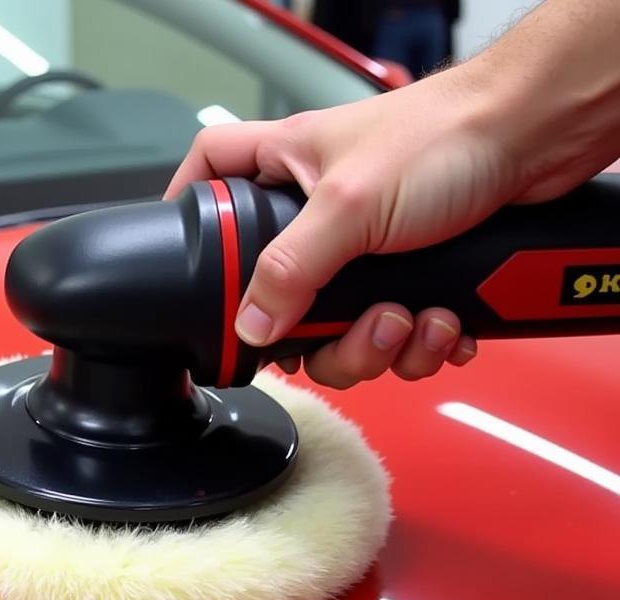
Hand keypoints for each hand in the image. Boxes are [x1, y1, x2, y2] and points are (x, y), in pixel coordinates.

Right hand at [165, 70, 521, 387]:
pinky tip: (443, 322)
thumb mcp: (350, 203)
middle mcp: (320, 216)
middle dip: (322, 336)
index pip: (209, 174)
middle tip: (354, 323)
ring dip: (382, 346)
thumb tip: (251, 323)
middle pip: (278, 298)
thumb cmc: (448, 136)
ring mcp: (366, 252)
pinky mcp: (410, 278)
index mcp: (286, 171)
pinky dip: (422, 344)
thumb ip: (290, 268)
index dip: (186, 211)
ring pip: (343, 334)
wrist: (539, 141)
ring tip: (413, 319)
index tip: (176, 255)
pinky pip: (395, 340)